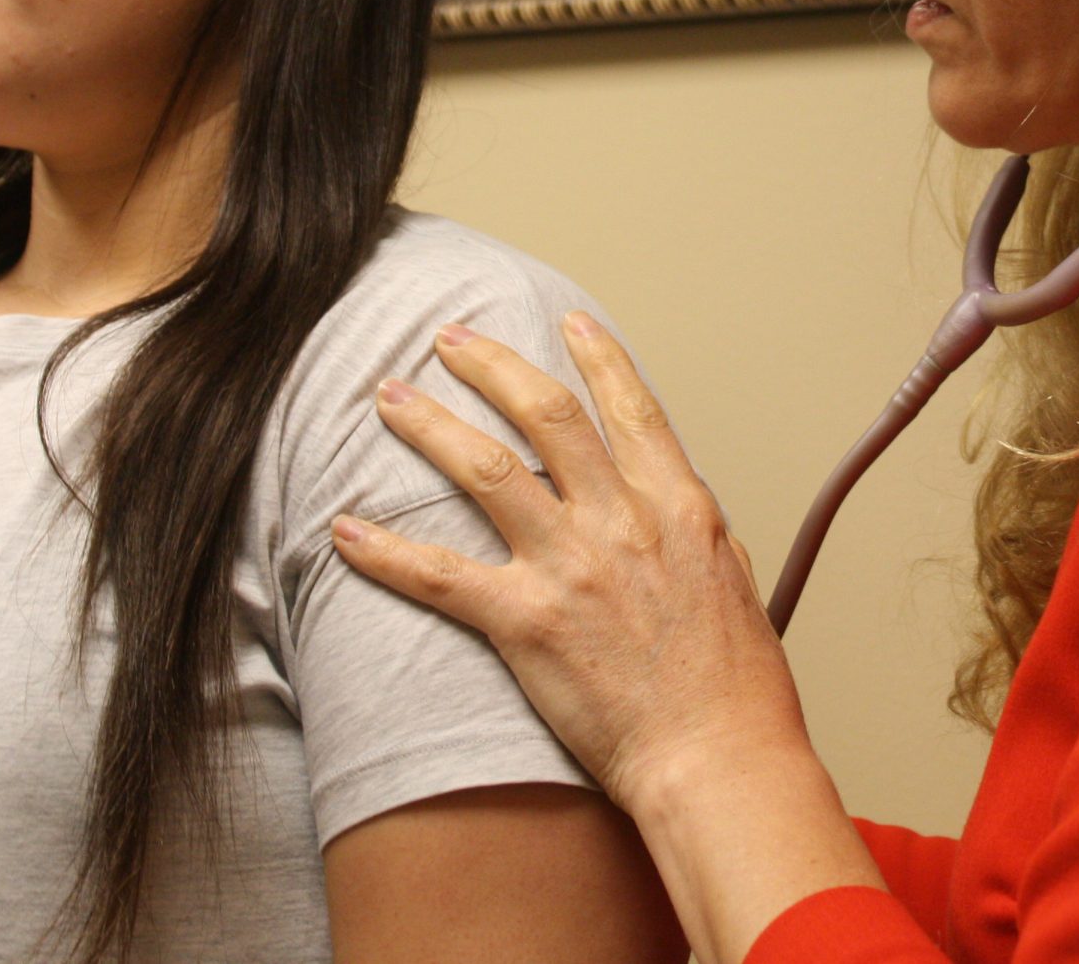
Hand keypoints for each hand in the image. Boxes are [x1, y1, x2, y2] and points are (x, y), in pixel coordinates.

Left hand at [332, 314, 812, 818]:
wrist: (716, 756)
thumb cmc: (734, 689)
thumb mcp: (734, 581)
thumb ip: (696, 532)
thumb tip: (674, 503)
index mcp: (677, 506)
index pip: (630, 409)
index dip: (596, 357)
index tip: (568, 322)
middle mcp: (620, 521)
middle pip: (544, 414)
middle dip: (489, 365)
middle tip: (449, 340)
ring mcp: (569, 566)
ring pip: (484, 468)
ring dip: (428, 425)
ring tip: (388, 398)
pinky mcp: (524, 623)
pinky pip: (439, 575)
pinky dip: (386, 551)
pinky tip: (344, 530)